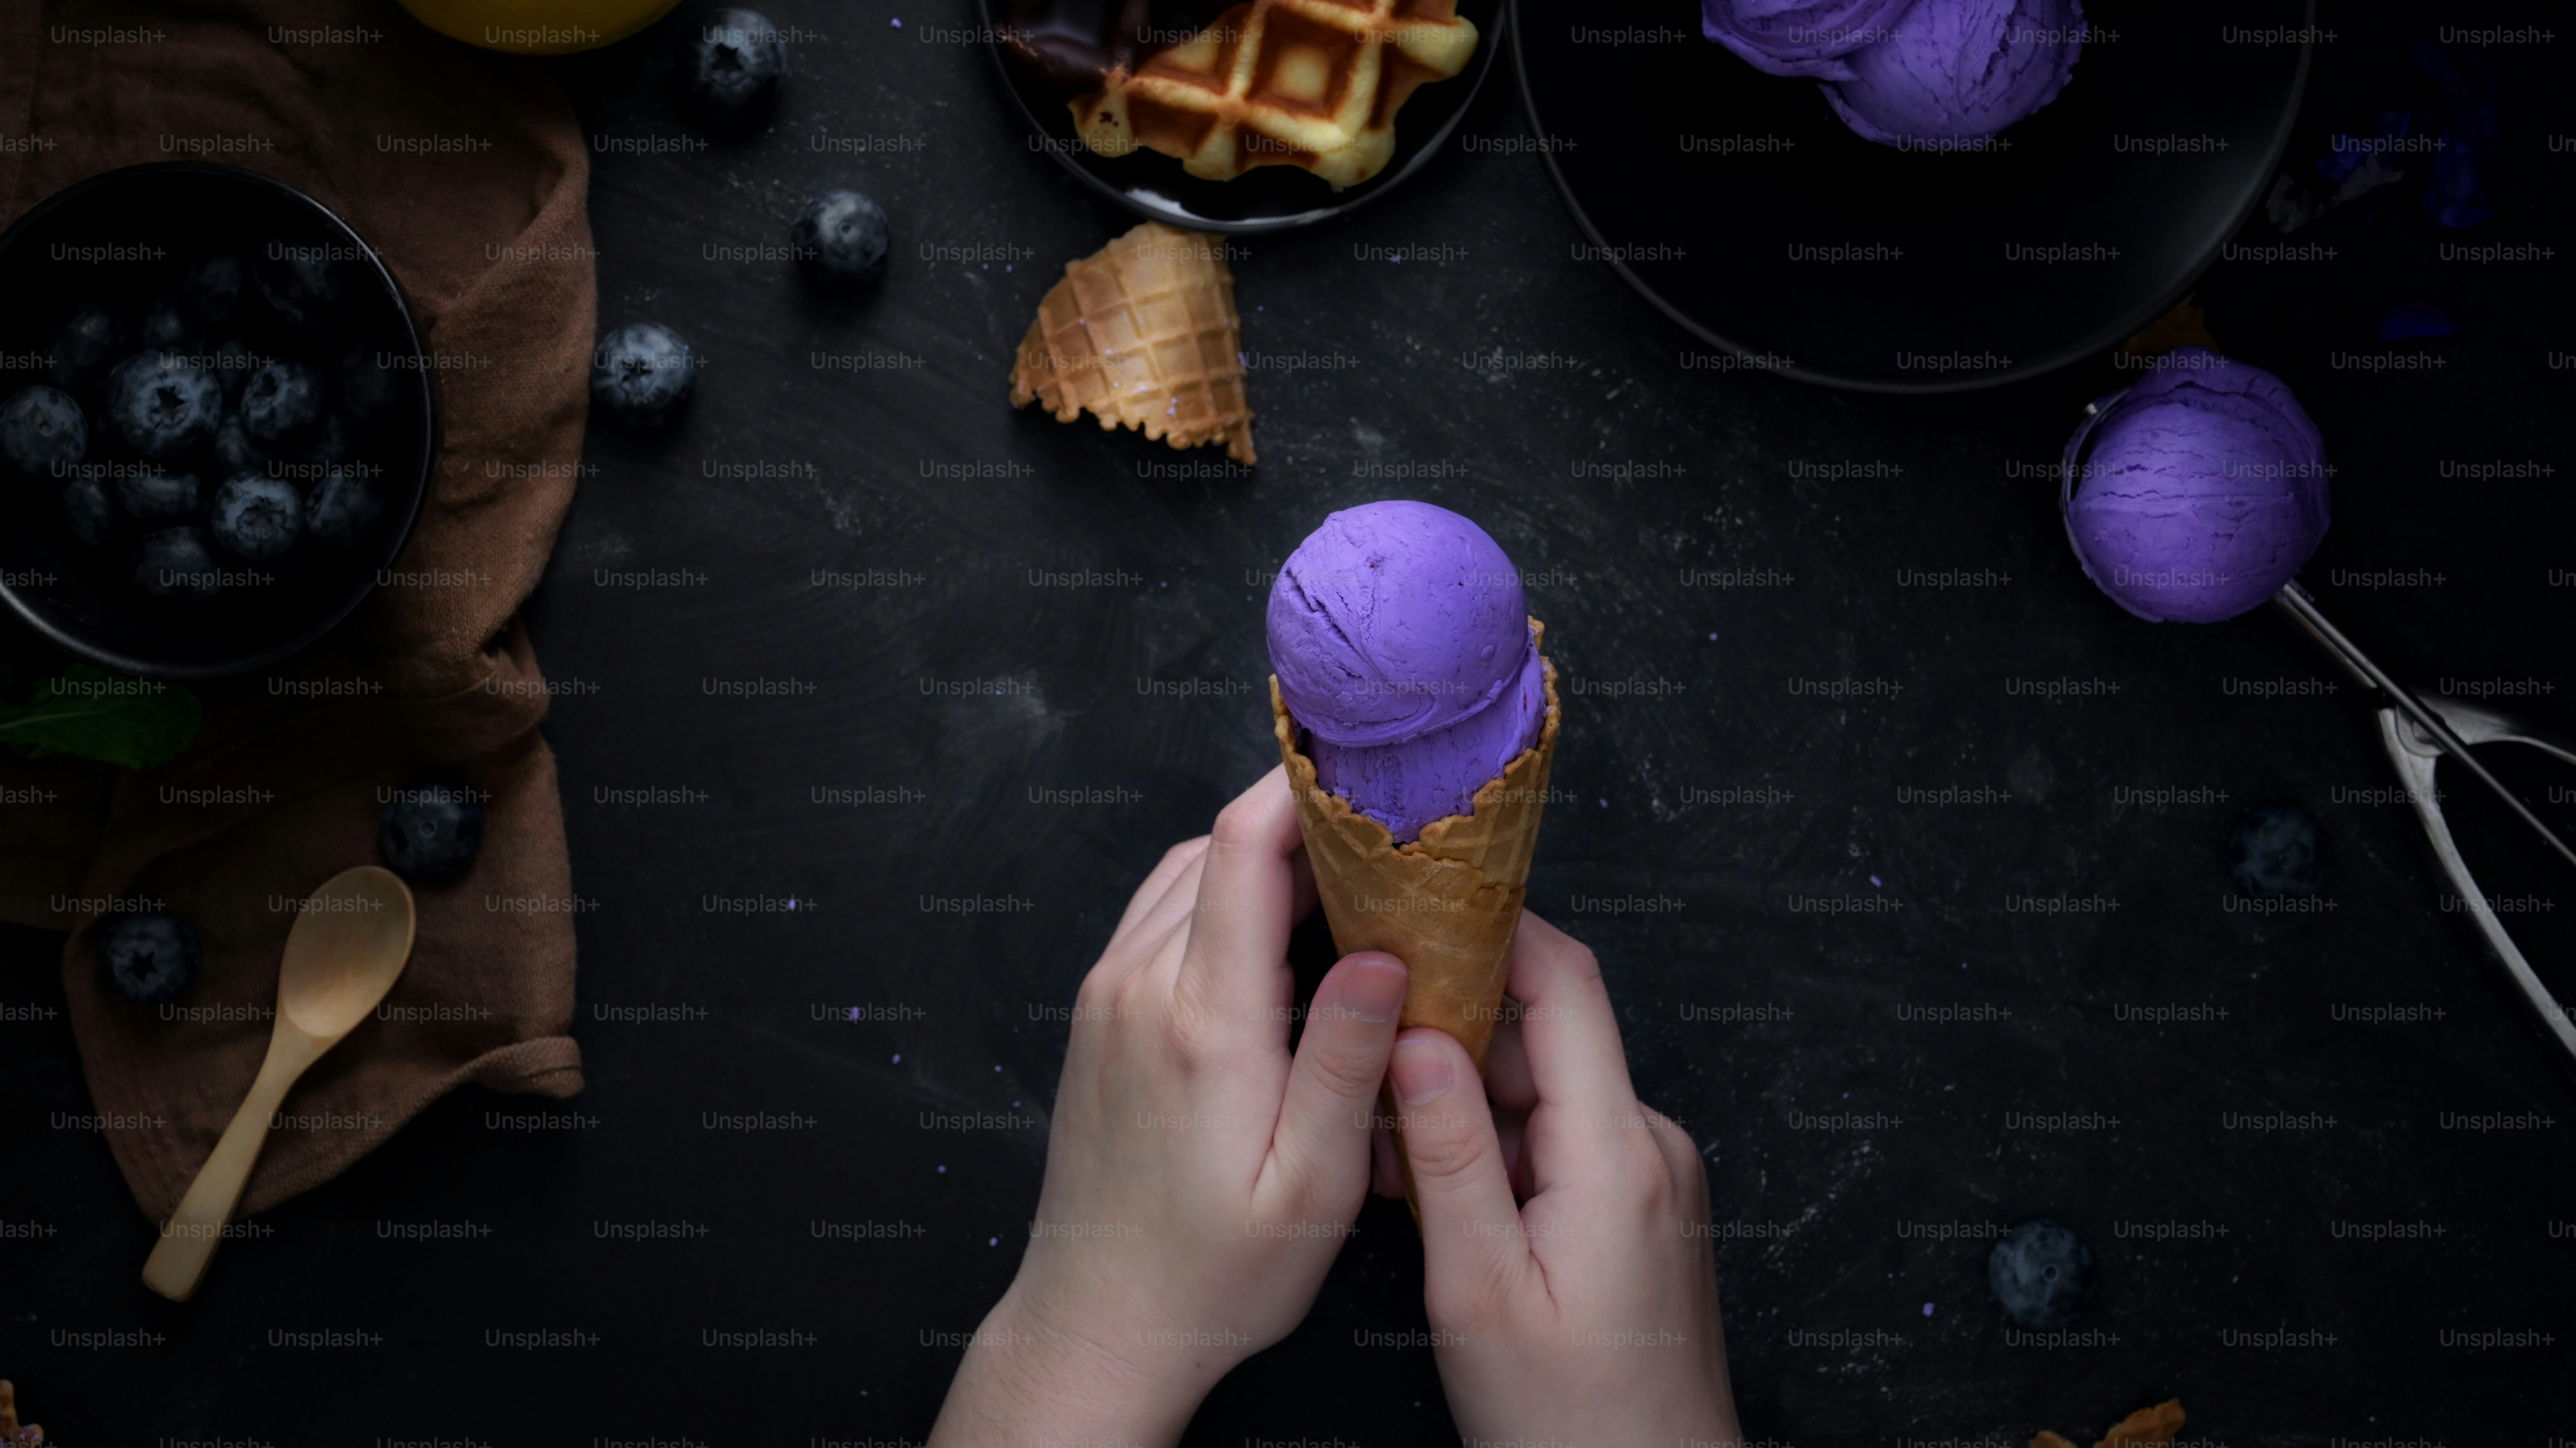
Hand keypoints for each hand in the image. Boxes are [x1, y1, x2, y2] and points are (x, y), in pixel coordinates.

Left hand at [930, 765, 1406, 1447]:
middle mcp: (1138, 987)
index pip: (1242, 847)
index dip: (1304, 788)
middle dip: (1303, 823)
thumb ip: (1347, 1056)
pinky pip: (1162, 916)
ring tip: (1346, 884)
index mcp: (1200, 1019)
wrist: (1101, 1322)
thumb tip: (1388, 952)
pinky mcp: (1099, 1013)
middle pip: (1217, 846)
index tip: (1371, 774)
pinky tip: (1280, 937)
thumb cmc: (1214, 1274)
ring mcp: (1107, 995)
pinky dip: (1222, 899)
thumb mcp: (1310, 1183)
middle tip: (1388, 838)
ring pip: (1187, 873)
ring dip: (1261, 861)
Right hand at [1386, 912, 1742, 1447]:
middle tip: (1355, 1041)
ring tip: (1375, 1139)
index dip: (1490, 927)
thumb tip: (1413, 1032)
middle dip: (1447, 1026)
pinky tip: (1423, 1184)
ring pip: (1537, 1088)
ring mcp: (1643, 1174)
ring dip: (1457, 1097)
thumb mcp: (1481, 1288)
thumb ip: (1448, 1153)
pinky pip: (1552, 1138)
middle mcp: (1645, 1144)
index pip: (1563, 983)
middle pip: (1544, 1031)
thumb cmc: (1569, 1420)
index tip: (1412, 904)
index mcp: (1617, 1152)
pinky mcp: (1629, 1205)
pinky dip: (1486, 1145)